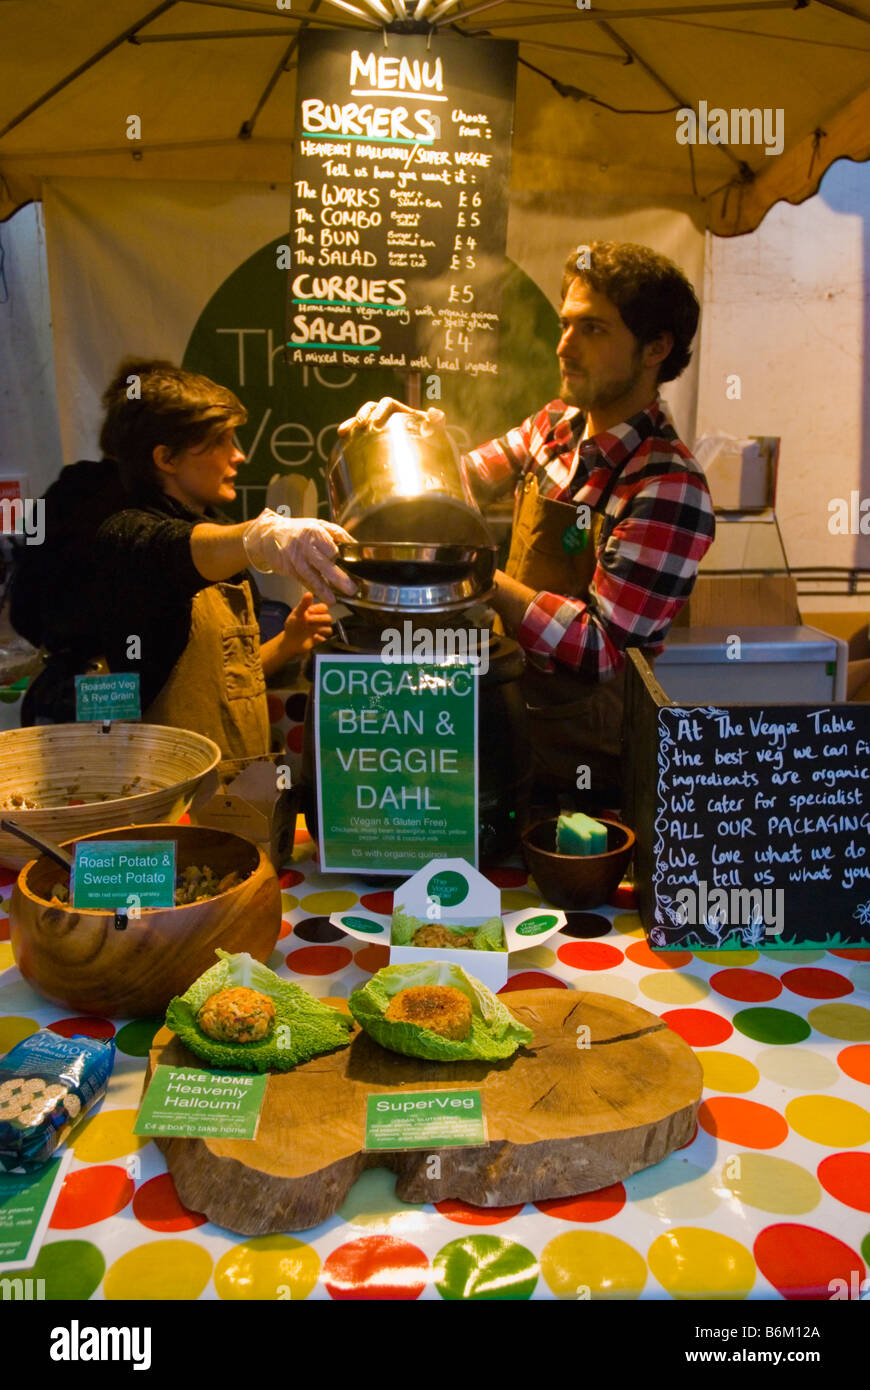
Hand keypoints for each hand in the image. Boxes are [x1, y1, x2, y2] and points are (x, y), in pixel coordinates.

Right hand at [242, 510, 356, 602]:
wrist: (268, 535)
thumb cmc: (298, 530)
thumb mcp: (318, 524)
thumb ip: (337, 534)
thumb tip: (355, 544)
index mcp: (314, 532)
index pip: (331, 547)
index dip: (343, 557)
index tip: (355, 566)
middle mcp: (304, 546)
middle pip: (322, 563)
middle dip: (337, 577)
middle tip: (351, 588)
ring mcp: (295, 559)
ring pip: (310, 576)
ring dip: (322, 589)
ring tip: (333, 600)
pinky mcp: (288, 569)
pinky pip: (303, 581)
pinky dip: (313, 589)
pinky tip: (322, 595)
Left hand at [280, 593, 332, 656]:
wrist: (290, 641)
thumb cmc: (293, 626)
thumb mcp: (296, 614)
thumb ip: (303, 604)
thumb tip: (309, 593)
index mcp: (315, 613)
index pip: (324, 608)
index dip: (318, 609)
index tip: (309, 610)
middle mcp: (320, 622)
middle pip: (328, 618)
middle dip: (319, 619)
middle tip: (308, 620)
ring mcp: (321, 632)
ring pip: (329, 629)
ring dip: (321, 629)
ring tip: (311, 629)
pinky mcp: (320, 641)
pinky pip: (326, 640)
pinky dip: (321, 638)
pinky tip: (314, 637)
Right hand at [337, 397, 445, 434]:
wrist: (419, 455)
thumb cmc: (428, 439)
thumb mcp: (434, 431)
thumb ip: (437, 421)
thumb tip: (434, 413)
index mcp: (397, 410)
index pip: (387, 403)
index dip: (381, 411)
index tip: (377, 424)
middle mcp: (383, 415)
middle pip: (370, 408)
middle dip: (363, 416)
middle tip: (362, 428)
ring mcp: (374, 427)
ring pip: (359, 419)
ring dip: (351, 423)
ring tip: (345, 432)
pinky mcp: (367, 439)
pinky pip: (354, 432)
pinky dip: (347, 432)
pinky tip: (341, 437)